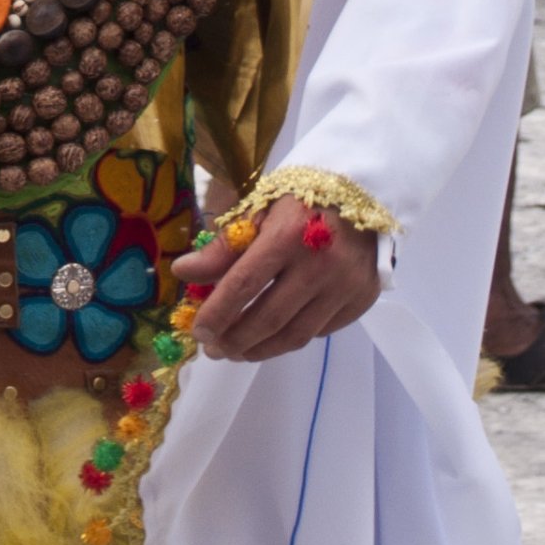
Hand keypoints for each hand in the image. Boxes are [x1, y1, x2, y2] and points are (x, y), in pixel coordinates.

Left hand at [184, 196, 380, 362]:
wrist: (362, 193)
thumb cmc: (299, 201)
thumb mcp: (258, 212)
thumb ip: (222, 247)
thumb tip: (183, 272)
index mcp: (288, 236)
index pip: (243, 286)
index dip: (217, 314)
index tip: (198, 332)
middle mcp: (320, 265)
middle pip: (269, 318)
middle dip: (234, 340)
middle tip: (214, 349)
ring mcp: (345, 286)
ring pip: (296, 335)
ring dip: (261, 350)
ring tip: (237, 352)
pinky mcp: (362, 300)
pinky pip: (320, 331)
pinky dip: (291, 338)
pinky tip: (273, 336)